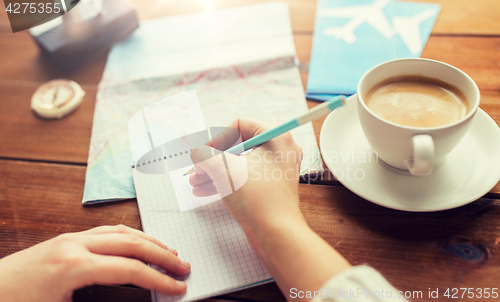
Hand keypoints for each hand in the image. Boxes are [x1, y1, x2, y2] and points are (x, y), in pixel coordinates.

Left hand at [0, 225, 189, 301]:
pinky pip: (107, 231)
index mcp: (75, 265)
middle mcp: (76, 244)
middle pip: (132, 243)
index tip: (178, 286)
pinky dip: (130, 235)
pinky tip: (140, 242)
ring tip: (170, 251)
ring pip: (121, 232)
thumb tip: (131, 300)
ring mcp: (71, 238)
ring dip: (149, 241)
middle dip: (162, 255)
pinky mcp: (67, 239)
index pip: (131, 269)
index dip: (159, 279)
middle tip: (183, 265)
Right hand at [189, 117, 305, 234]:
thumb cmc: (256, 197)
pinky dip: (228, 182)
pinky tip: (206, 191)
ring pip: (241, 165)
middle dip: (213, 158)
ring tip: (195, 183)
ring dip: (216, 172)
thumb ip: (205, 155)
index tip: (204, 153)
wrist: (276, 233)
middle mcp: (280, 151)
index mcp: (276, 137)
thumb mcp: (223, 170)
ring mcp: (278, 171)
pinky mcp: (273, 188)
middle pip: (240, 146)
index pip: (241, 125)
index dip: (218, 137)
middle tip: (197, 169)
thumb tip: (198, 153)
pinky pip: (247, 179)